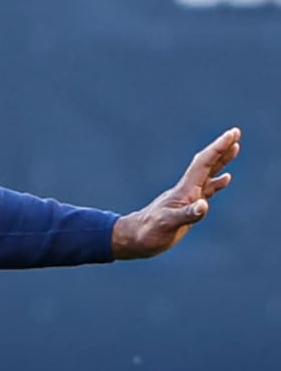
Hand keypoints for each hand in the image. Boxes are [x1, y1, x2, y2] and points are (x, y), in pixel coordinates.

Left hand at [112, 127, 240, 259]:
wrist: (135, 238)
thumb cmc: (150, 232)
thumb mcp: (169, 223)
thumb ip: (187, 215)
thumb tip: (203, 205)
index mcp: (185, 191)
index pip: (204, 164)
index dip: (218, 149)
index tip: (231, 134)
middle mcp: (187, 190)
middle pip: (207, 164)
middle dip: (221, 149)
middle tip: (235, 133)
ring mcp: (187, 197)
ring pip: (208, 174)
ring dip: (222, 161)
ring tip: (235, 148)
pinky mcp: (187, 207)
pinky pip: (207, 190)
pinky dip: (217, 183)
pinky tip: (226, 178)